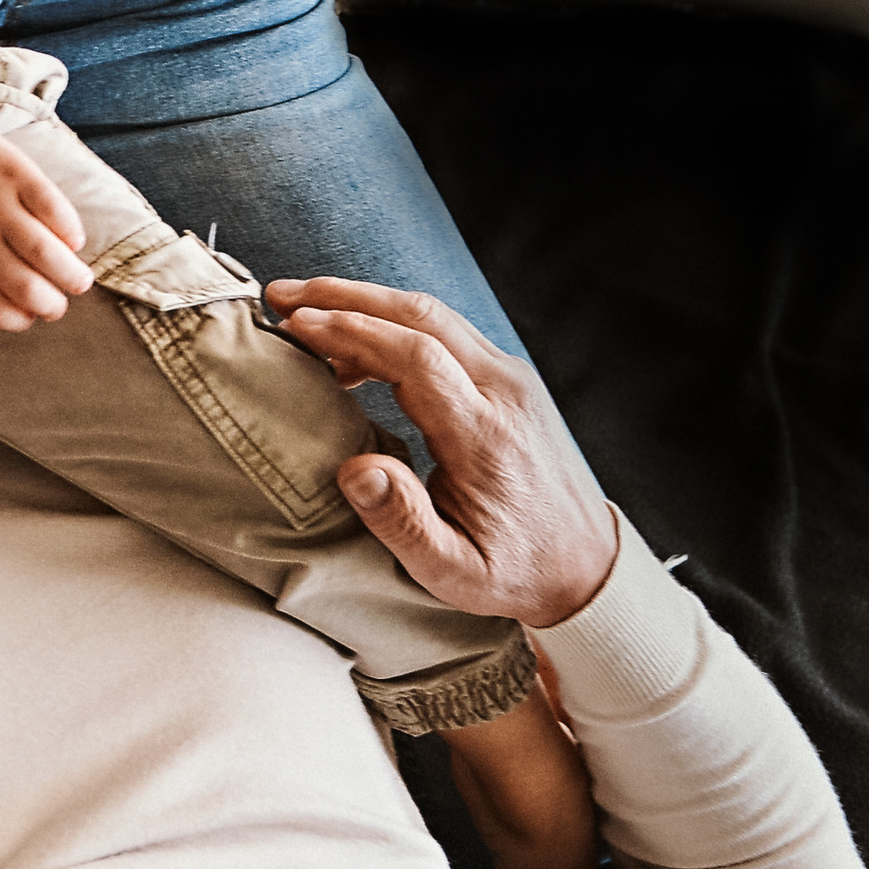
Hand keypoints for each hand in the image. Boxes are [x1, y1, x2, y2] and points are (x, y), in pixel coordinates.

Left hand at [0, 109, 90, 330]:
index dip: (18, 321)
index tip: (29, 318)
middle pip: (25, 286)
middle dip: (51, 306)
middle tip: (59, 306)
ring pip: (45, 252)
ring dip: (70, 274)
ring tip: (80, 282)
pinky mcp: (15, 171)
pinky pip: (52, 206)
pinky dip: (69, 228)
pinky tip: (74, 241)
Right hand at [266, 279, 617, 629]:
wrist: (586, 565)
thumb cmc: (513, 571)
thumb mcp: (453, 572)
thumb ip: (403, 523)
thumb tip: (354, 471)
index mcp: (486, 436)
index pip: (417, 356)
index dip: (352, 333)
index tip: (297, 325)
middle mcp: (504, 392)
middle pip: (422, 316)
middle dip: (346, 298)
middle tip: (282, 295)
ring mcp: (511, 379)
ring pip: (433, 316)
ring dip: (366, 304)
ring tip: (304, 309)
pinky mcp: (508, 379)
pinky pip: (445, 333)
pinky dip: (391, 326)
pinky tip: (351, 348)